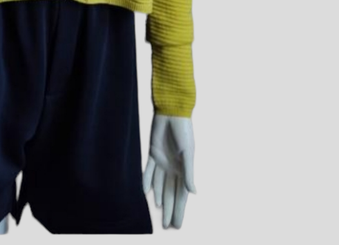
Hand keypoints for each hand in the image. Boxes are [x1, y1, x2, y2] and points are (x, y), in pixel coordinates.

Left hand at [142, 113, 195, 228]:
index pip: (181, 195)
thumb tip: (193, 193)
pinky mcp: (153, 152)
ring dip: (159, 198)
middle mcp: (174, 167)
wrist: (172, 112)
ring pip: (160, 184)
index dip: (180, 210)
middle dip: (170, 209)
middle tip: (167, 225)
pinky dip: (146, 181)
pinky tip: (145, 192)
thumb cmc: (184, 131)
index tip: (178, 225)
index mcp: (184, 169)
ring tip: (159, 211)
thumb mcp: (188, 153)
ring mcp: (163, 161)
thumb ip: (189, 173)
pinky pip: (148, 170)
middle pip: (170, 193)